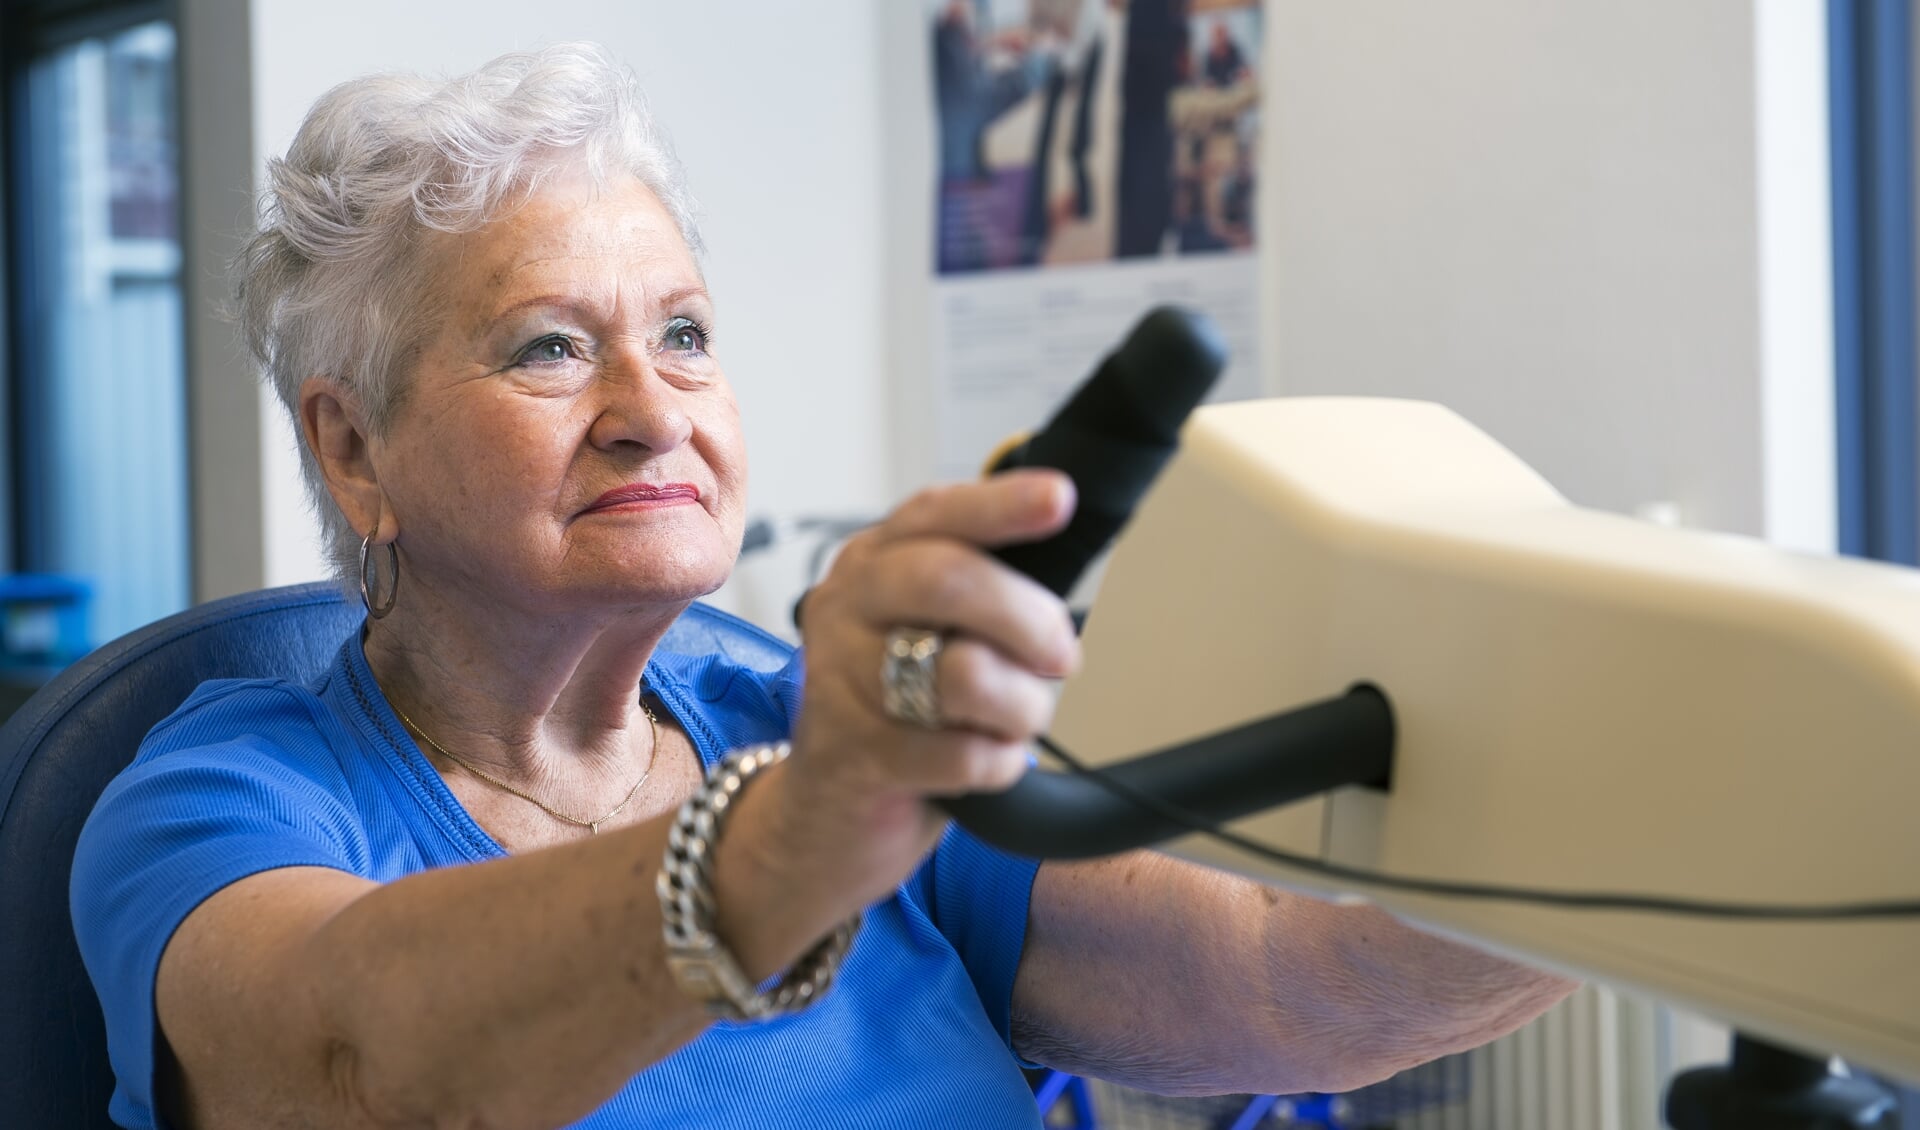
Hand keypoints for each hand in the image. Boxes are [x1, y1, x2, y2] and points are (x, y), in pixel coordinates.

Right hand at [777, 470, 1081, 907]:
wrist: (826, 816)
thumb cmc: (900, 713)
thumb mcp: (932, 634)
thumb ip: (983, 595)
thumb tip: (1066, 567)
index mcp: (872, 562)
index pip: (937, 515)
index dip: (1002, 504)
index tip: (1060, 499)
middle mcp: (845, 608)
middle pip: (950, 581)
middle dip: (1028, 619)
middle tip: (1061, 658)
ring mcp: (840, 680)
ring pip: (965, 673)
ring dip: (1020, 706)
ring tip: (1012, 721)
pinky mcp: (855, 754)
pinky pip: (964, 753)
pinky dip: (998, 763)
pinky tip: (984, 761)